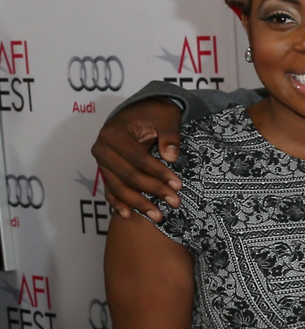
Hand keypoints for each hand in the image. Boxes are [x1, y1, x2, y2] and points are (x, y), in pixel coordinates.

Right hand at [91, 100, 184, 221]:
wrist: (139, 112)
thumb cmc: (154, 112)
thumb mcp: (166, 116)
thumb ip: (169, 134)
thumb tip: (170, 156)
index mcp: (113, 134)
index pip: (138, 159)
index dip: (158, 173)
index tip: (178, 185)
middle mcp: (102, 149)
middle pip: (128, 176)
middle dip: (153, 190)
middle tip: (175, 202)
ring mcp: (101, 162)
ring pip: (119, 187)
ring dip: (138, 203)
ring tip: (158, 216)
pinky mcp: (106, 171)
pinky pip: (110, 190)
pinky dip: (118, 203)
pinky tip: (128, 216)